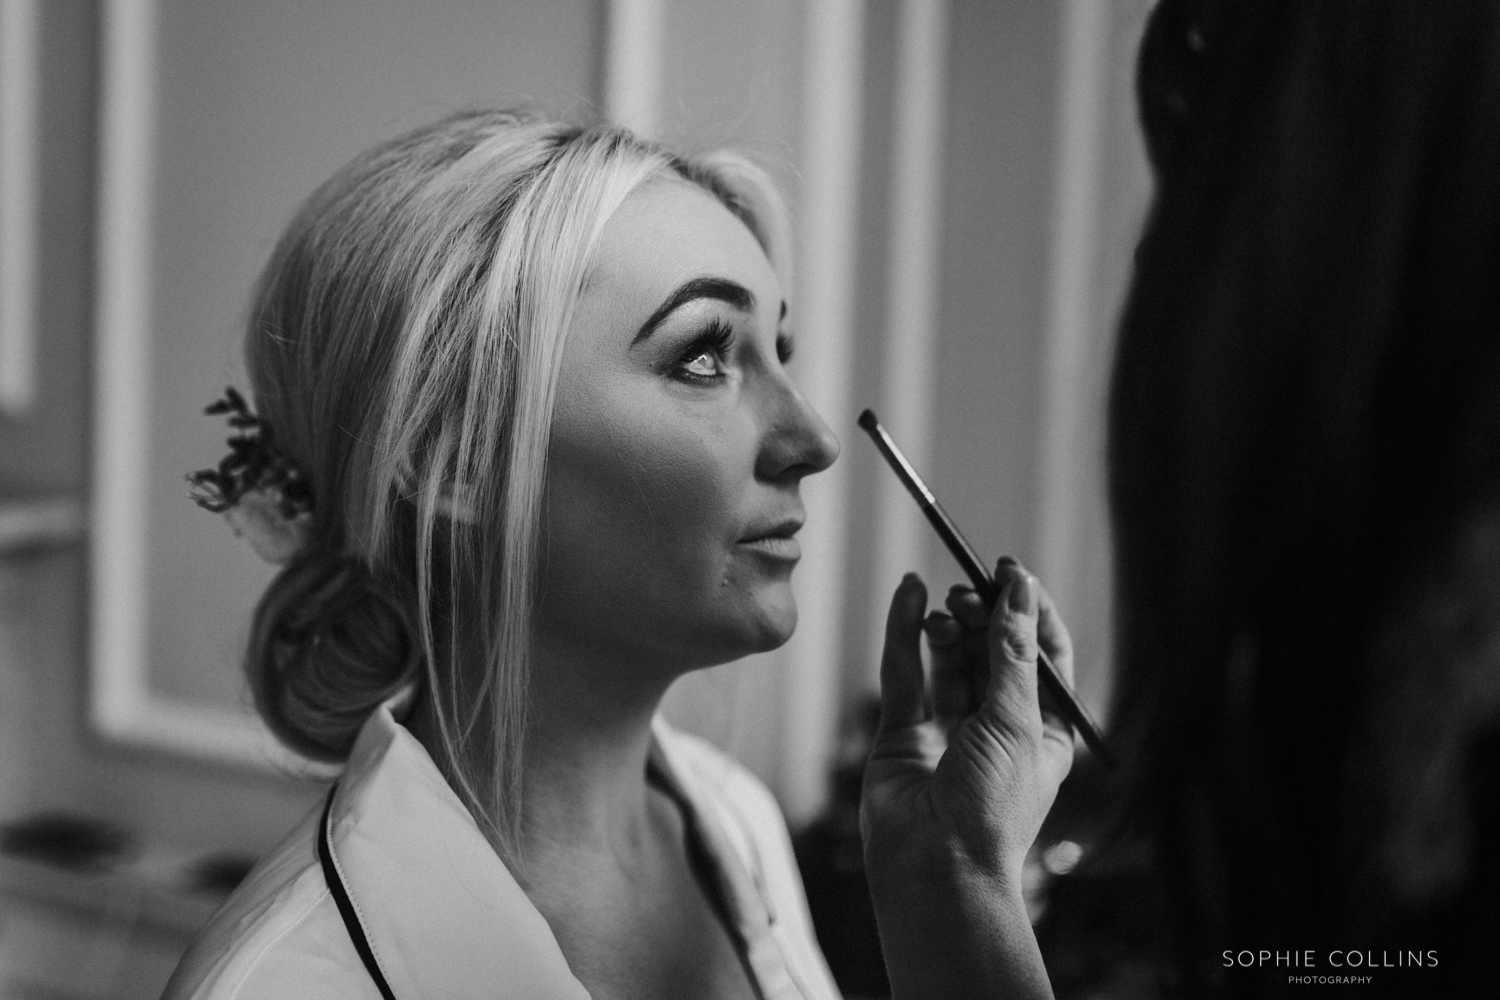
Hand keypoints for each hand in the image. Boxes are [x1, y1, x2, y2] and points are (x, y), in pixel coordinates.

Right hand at [860, 560, 1075, 999]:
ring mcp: (946, 731)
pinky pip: (903, 674)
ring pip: (948, 660)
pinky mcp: (902, 735)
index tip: (1012, 572)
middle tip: (970, 591)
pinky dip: (904, 632)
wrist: (938, 868)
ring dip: (948, 626)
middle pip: (992, 653)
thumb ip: (1013, 654)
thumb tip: (1019, 591)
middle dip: (984, 617)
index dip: (1029, 613)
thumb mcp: (1018, 722)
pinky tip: (908, 593)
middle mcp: (996, 728)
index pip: (1042, 658)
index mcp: (1042, 732)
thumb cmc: (994, 807)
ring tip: (946, 606)